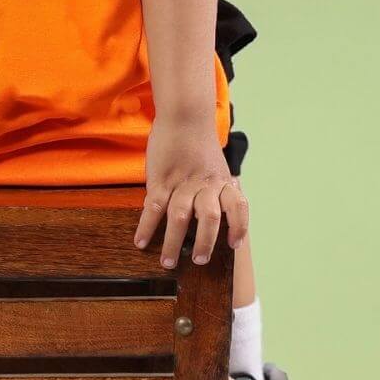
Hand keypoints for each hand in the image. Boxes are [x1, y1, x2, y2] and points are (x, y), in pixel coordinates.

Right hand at [133, 116, 248, 267]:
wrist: (185, 116)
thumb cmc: (200, 144)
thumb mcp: (217, 167)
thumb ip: (219, 190)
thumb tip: (223, 218)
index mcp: (223, 181)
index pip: (238, 207)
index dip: (239, 227)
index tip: (234, 244)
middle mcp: (205, 183)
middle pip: (209, 216)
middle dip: (204, 242)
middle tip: (198, 260)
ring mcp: (182, 181)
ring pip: (179, 216)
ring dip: (172, 241)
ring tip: (167, 262)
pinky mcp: (161, 179)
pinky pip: (154, 206)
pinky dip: (147, 226)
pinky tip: (141, 241)